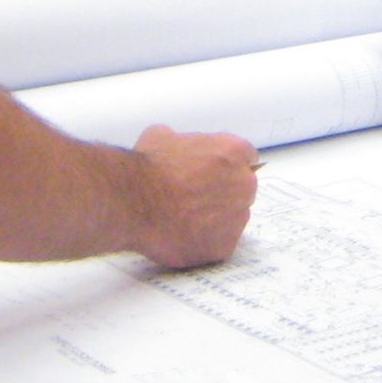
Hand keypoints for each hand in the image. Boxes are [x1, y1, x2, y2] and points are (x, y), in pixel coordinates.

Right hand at [127, 125, 257, 266]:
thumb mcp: (162, 136)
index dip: (225, 166)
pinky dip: (206, 241)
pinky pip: (221, 242)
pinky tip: (184, 235)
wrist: (136, 202)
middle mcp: (244, 184)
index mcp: (234, 151)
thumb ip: (183, 141)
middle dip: (223, 192)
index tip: (210, 173)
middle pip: (242, 188)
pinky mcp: (225, 247)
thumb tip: (176, 147)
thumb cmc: (149, 167)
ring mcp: (237, 217)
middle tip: (194, 197)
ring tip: (185, 218)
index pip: (245, 157)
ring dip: (216, 218)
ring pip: (233, 217)